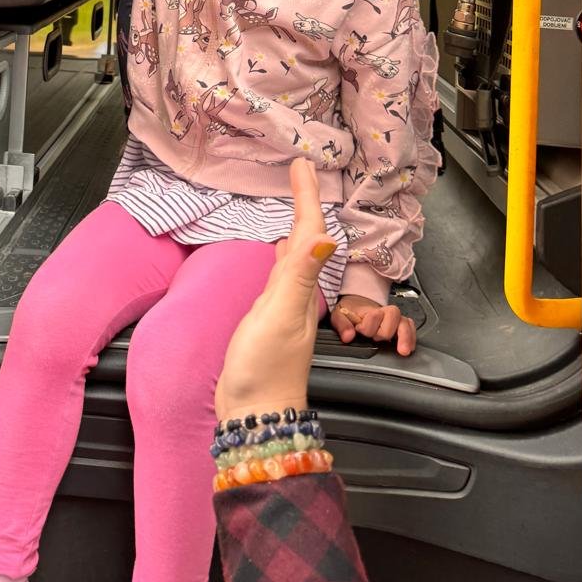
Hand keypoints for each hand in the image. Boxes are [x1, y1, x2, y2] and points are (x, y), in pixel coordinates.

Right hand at [216, 158, 335, 422]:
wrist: (255, 415)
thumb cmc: (265, 369)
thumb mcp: (280, 316)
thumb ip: (300, 276)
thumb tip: (327, 235)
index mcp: (303, 288)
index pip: (310, 232)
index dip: (307, 197)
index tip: (302, 166)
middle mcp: (299, 293)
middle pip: (308, 237)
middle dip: (306, 203)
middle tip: (300, 173)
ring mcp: (286, 306)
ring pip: (299, 253)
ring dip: (299, 224)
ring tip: (295, 200)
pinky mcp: (271, 317)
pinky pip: (285, 273)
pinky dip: (285, 253)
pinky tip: (282, 250)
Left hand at [331, 292, 416, 356]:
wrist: (355, 306)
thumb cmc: (348, 312)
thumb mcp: (338, 315)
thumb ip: (342, 325)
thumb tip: (348, 336)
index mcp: (369, 309)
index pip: (374, 315)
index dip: (367, 326)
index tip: (359, 330)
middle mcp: (384, 313)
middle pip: (393, 316)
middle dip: (385, 331)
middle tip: (376, 338)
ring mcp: (393, 319)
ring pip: (405, 322)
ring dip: (405, 336)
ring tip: (403, 350)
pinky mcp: (399, 326)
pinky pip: (410, 328)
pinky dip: (411, 337)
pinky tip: (409, 347)